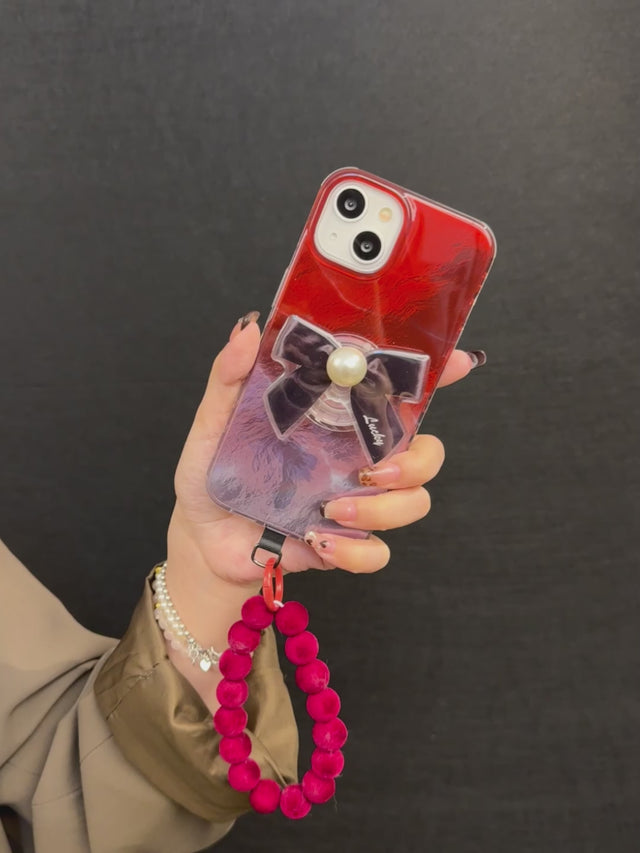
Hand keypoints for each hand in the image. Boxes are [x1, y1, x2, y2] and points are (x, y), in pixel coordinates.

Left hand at [167, 312, 484, 587]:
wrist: (200, 536)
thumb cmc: (212, 471)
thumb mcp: (213, 420)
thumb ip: (228, 377)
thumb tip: (249, 330)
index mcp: (335, 418)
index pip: (396, 391)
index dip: (436, 375)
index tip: (459, 363)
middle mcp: (355, 456)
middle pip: (426, 453)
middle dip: (416, 462)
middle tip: (370, 471)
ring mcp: (355, 500)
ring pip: (414, 502)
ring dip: (383, 510)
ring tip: (331, 510)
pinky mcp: (343, 544)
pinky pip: (378, 553)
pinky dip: (357, 552)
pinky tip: (319, 543)